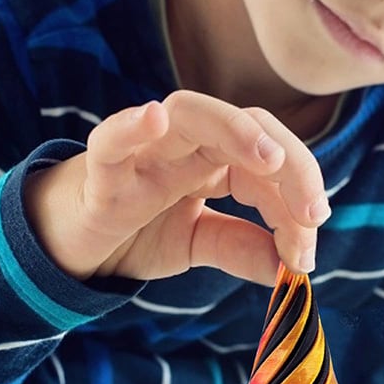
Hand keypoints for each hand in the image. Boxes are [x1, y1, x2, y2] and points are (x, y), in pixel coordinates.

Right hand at [24, 91, 329, 285]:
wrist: (70, 245)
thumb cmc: (136, 229)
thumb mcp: (197, 242)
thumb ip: (241, 247)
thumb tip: (292, 269)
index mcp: (216, 160)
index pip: (270, 164)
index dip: (297, 201)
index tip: (307, 253)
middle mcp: (187, 145)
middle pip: (248, 127)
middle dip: (292, 164)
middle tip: (312, 213)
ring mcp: (145, 152)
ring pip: (191, 114)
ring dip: (237, 131)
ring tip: (270, 161)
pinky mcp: (101, 171)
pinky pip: (111, 140)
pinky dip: (131, 127)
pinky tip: (155, 119)